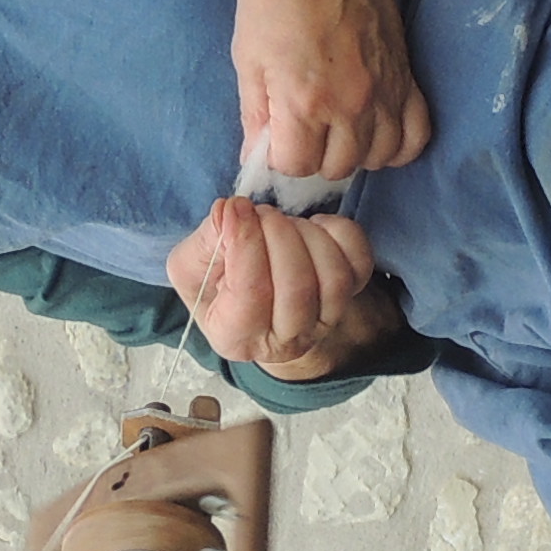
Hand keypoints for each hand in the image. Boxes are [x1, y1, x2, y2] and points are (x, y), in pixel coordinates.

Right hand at [169, 197, 395, 377]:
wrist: (258, 294)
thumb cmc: (220, 283)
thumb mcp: (192, 267)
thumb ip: (205, 243)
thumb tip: (229, 213)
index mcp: (236, 338)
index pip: (250, 295)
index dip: (245, 245)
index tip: (236, 208)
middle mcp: (285, 341)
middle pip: (296, 287)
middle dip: (277, 235)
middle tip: (261, 213)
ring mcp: (323, 321)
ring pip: (333, 277)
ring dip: (307, 235)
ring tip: (283, 223)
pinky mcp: (351, 296)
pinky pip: (358, 262)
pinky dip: (339, 233)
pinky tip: (313, 227)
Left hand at [231, 0, 429, 181]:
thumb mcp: (248, 52)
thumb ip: (254, 112)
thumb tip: (256, 155)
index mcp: (305, 101)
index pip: (295, 167)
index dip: (278, 156)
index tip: (272, 134)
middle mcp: (352, 106)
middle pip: (336, 168)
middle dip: (312, 157)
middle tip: (299, 127)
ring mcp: (386, 93)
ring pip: (378, 158)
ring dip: (353, 153)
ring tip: (334, 129)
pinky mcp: (407, 77)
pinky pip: (416, 136)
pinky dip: (396, 144)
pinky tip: (373, 130)